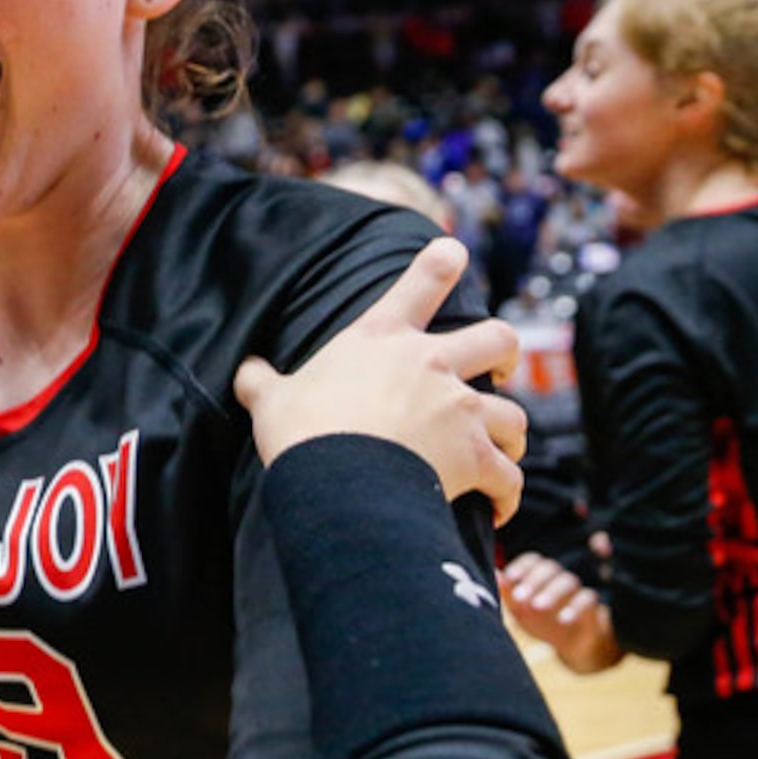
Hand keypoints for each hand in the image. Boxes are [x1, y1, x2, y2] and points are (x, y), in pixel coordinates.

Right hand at [233, 238, 527, 523]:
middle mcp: (431, 364)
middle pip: (497, 338)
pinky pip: (508, 475)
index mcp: (381, 339)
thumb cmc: (302, 434)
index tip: (455, 251)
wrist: (340, 482)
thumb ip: (260, 381)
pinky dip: (507, 493)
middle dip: (504, 353)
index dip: (440, 262)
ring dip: (509, 435)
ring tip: (502, 451)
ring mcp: (459, 408)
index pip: (420, 283)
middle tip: (498, 370)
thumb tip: (244, 371)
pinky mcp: (476, 456)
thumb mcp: (270, 400)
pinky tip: (499, 508)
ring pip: (513, 414)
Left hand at [499, 550, 621, 672]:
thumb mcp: (522, 612)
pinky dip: (576, 608)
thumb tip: (495, 574)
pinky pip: (588, 599)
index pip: (533, 561)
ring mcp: (578, 590)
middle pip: (549, 568)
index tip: (509, 577)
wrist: (575, 646)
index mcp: (541, 576)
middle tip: (519, 597)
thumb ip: (509, 594)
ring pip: (569, 581)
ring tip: (537, 606)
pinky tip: (563, 619)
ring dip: (552, 593)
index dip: (521, 567)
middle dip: (533, 581)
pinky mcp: (594, 605)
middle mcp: (560, 578)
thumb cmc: (543, 623)